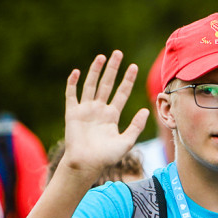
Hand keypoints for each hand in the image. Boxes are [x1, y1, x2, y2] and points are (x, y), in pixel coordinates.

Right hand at [62, 50, 148, 181]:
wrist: (86, 164)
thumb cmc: (106, 157)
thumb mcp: (126, 142)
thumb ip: (136, 126)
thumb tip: (146, 110)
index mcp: (112, 115)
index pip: (122, 93)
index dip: (127, 80)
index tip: (134, 66)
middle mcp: (99, 110)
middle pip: (107, 84)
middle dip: (112, 69)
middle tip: (118, 53)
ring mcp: (85, 110)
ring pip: (91, 85)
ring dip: (95, 71)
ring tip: (101, 57)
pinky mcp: (72, 113)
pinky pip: (71, 95)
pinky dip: (72, 83)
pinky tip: (76, 72)